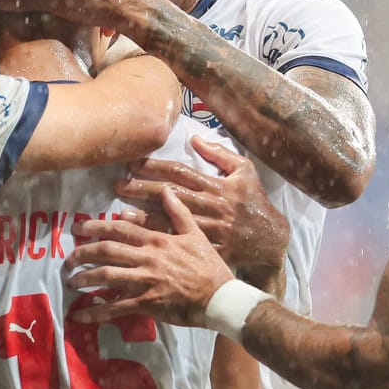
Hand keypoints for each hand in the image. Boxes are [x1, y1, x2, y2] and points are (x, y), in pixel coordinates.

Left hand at [68, 187, 234, 324]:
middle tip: (69, 257)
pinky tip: (80, 316)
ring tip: (71, 281)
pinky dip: (96, 312)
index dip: (97, 227)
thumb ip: (179, 212)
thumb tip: (167, 191)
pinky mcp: (146, 303)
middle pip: (107, 251)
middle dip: (84, 253)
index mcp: (157, 240)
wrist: (220, 297)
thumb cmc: (210, 267)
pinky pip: (116, 307)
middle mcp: (147, 257)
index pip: (121, 229)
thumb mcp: (197, 234)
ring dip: (85, 278)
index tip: (80, 227)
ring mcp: (145, 281)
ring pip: (107, 276)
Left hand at [118, 138, 289, 281]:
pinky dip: (158, 244)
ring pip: (170, 222)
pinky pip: (178, 246)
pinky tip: (140, 244)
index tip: (132, 163)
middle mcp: (209, 207)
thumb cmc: (256, 201)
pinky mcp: (207, 249)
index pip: (179, 173)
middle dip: (141, 189)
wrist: (271, 239)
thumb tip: (195, 140)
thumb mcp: (245, 170)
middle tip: (117, 185)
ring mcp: (207, 229)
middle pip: (168, 196)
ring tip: (119, 216)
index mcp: (216, 186)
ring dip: (143, 218)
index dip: (154, 167)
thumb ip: (220, 154)